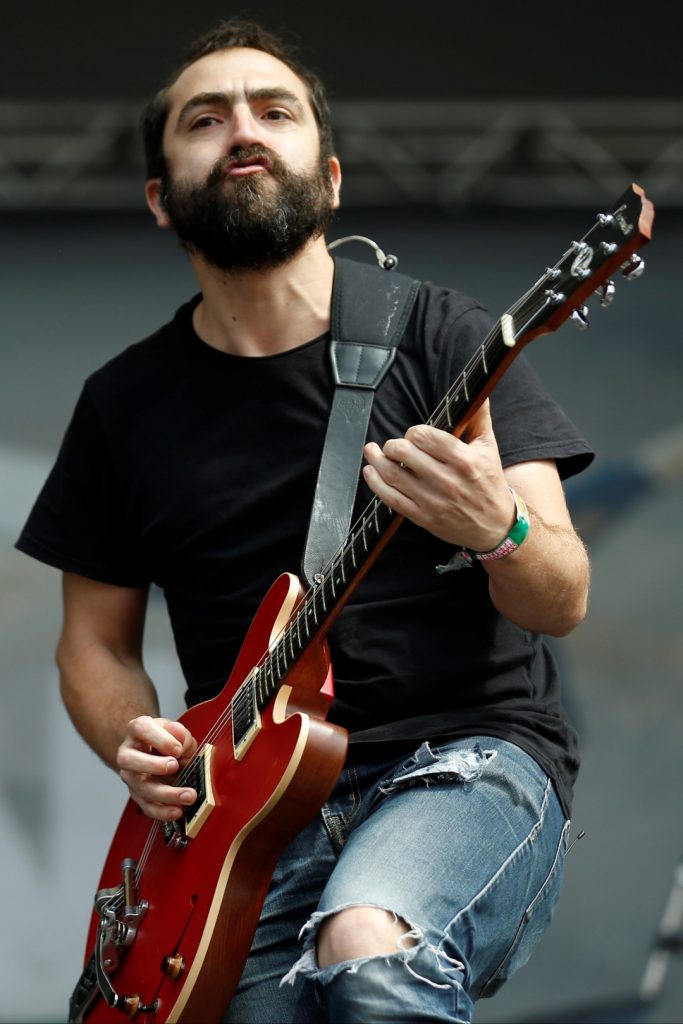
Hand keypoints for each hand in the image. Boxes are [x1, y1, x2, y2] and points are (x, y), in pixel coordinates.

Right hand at [117, 715, 198, 820]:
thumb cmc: (169, 740)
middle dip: (153, 765)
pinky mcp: (137, 794)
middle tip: (174, 766)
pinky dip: (162, 811)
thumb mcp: (177, 732)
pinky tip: (176, 810)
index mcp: (138, 730)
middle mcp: (129, 752)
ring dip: (166, 794)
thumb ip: (180, 733)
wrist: (162, 754)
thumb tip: (179, 737)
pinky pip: (146, 806)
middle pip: (129, 760)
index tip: (177, 748)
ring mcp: (131, 775)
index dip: (159, 739)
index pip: (141, 729)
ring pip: (140, 787)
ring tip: (187, 795)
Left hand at [362, 399, 514, 550]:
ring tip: (372, 451)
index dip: (413, 432)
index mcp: (463, 460)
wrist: (495, 525)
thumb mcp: (488, 448)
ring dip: (376, 460)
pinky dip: (376, 484)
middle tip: (393, 445)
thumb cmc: (489, 483)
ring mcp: (432, 500)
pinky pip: (391, 498)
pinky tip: (370, 472)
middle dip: (393, 445)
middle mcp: (447, 480)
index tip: (414, 435)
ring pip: (393, 475)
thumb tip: (479, 391)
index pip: (425, 436)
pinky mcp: (423, 517)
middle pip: (404, 453)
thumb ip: (479, 418)